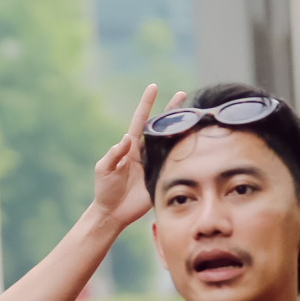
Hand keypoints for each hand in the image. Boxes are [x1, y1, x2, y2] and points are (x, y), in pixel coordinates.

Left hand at [90, 84, 185, 230]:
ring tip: (195, 115)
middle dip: (171, 110)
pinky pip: (174, 163)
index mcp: (131, 147)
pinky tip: (195, 142)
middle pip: (160, 127)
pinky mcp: (162, 177)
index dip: (147, 104)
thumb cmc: (105, 189)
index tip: (153, 87)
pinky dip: (184, 153)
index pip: (140, 120)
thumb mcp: (104, 169)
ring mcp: (155, 164)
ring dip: (181, 129)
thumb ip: (113, 154)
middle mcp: (145, 152)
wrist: (113, 212)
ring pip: (170, 142)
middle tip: (183, 95)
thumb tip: (126, 138)